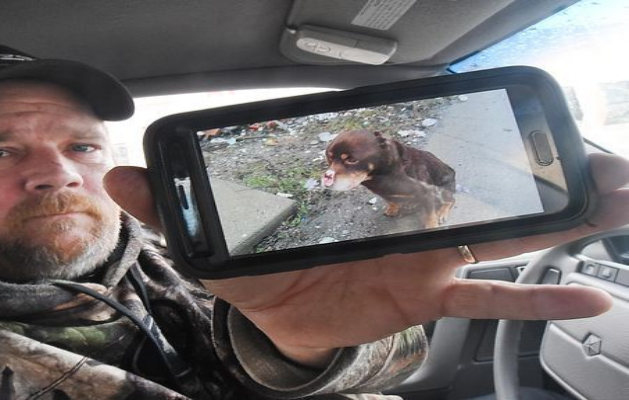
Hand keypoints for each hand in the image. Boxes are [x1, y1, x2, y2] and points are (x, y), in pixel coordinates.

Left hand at [104, 153, 628, 366]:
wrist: (282, 322)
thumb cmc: (259, 270)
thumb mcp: (219, 240)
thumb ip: (178, 207)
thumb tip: (124, 177)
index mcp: (357, 188)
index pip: (404, 145)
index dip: (444, 126)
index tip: (488, 106)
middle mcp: (401, 212)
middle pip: (473, 178)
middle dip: (531, 162)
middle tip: (589, 147)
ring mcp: (424, 254)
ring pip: (500, 229)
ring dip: (557, 214)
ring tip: (615, 194)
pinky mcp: (430, 295)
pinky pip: (490, 298)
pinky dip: (534, 299)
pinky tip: (587, 295)